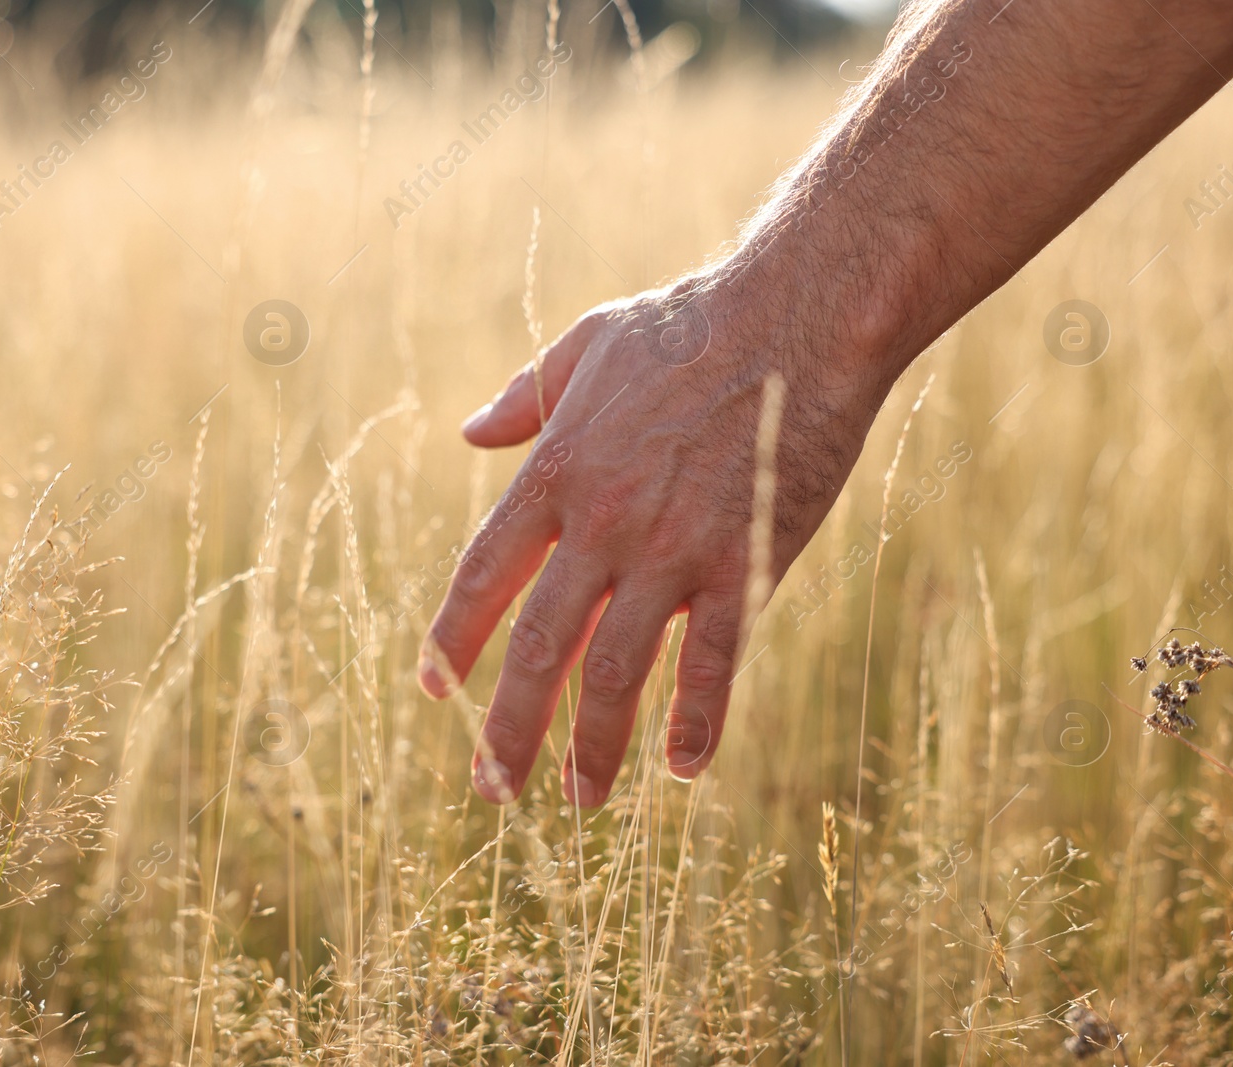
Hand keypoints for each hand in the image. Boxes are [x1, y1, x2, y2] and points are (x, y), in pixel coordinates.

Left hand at [419, 272, 896, 806]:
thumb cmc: (690, 325)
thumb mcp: (587, 343)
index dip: (454, 640)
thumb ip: (524, 396)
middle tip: (491, 788)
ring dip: (593, 745)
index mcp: (556, 475)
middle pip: (539, 648)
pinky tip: (684, 768)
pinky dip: (696, 719)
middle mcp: (602, 524)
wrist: (797, 316)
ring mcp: (672, 550)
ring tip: (580, 799)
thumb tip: (468, 430)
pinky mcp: (744, 563)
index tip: (435, 689)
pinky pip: (713, 661)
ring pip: (616, 672)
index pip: (482, 577)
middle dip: (509, 728)